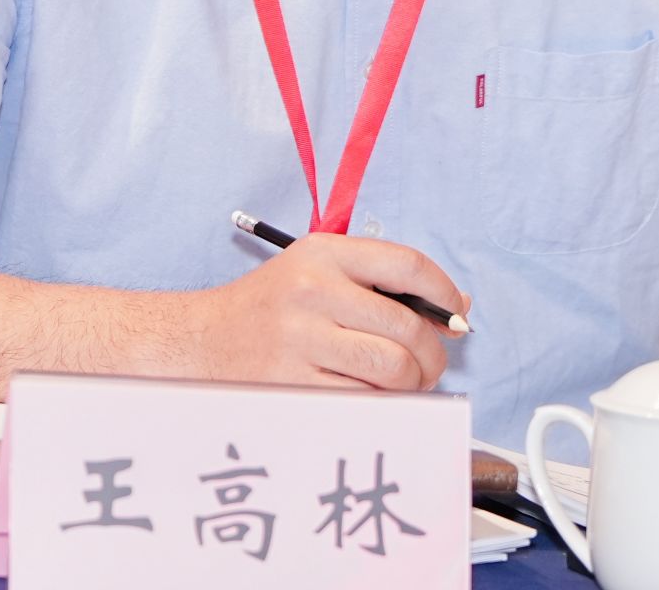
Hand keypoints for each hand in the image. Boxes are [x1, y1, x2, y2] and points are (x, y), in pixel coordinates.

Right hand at [185, 233, 468, 390]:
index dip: (444, 293)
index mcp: (324, 253)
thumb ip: (381, 281)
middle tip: (431, 367)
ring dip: (412, 385)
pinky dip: (381, 404)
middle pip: (406, 327)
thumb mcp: (317, 270)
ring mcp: (300, 337)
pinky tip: (374, 398)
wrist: (200, 339)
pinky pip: (362, 400)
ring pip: (390, 369)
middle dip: (433, 354)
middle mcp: (313, 290)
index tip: (457, 315)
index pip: (407, 265)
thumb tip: (458, 307)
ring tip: (406, 385)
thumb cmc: (269, 307)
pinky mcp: (292, 382)